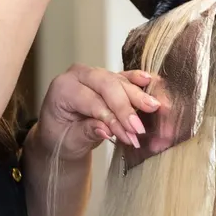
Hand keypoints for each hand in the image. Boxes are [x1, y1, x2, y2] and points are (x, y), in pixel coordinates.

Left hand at [37, 65, 160, 158]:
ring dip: (138, 96)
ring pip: (119, 81)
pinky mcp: (107, 78)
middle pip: (107, 86)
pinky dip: (137, 79)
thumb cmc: (61, 137)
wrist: (61, 134)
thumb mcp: (70, 140)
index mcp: (63, 89)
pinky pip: (124, 76)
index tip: (129, 136)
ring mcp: (94, 74)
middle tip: (141, 126)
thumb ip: (86, 132)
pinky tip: (149, 80)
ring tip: (154, 108)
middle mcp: (78, 76)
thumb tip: (107, 129)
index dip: (112, 119)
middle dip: (127, 107)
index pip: (93, 101)